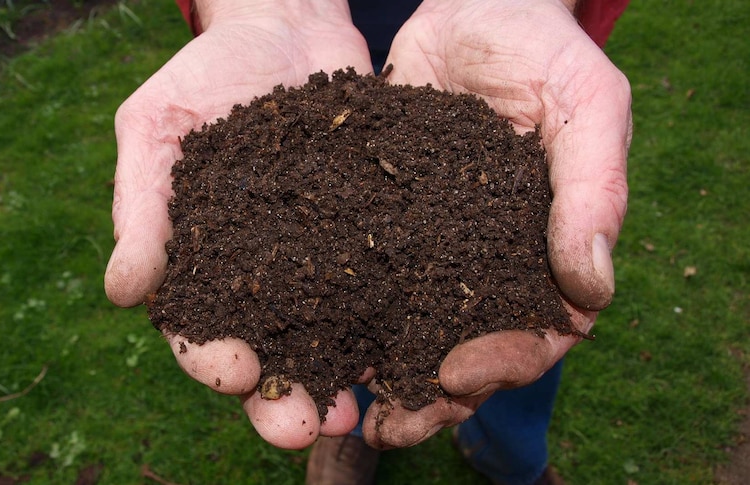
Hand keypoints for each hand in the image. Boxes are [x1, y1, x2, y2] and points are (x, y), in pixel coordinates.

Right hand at [104, 0, 372, 448]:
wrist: (285, 26)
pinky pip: (383, 286)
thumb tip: (122, 293)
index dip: (212, 359)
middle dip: (281, 398)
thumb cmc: (206, 74)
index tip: (235, 372)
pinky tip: (409, 349)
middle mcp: (262, 276)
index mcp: (202, 263)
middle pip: (269, 353)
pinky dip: (393, 322)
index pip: (198, 329)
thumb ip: (141, 207)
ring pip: (329, 337)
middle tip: (301, 428)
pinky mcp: (369, 236)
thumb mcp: (156, 127)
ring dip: (340, 380)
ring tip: (358, 413)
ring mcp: (320, 259)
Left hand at [361, 0, 631, 448]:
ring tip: (339, 406)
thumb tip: (592, 289)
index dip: (505, 362)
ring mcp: (432, 246)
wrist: (470, 6)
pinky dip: (338, 315)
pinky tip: (305, 340)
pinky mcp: (380, 223)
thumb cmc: (541, 48)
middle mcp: (487, 261)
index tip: (458, 373)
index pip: (539, 331)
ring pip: (409, 328)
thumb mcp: (585, 103)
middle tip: (388, 426)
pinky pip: (360, 279)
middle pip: (467, 350)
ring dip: (379, 373)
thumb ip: (595, 189)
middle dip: (431, 394)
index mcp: (546, 250)